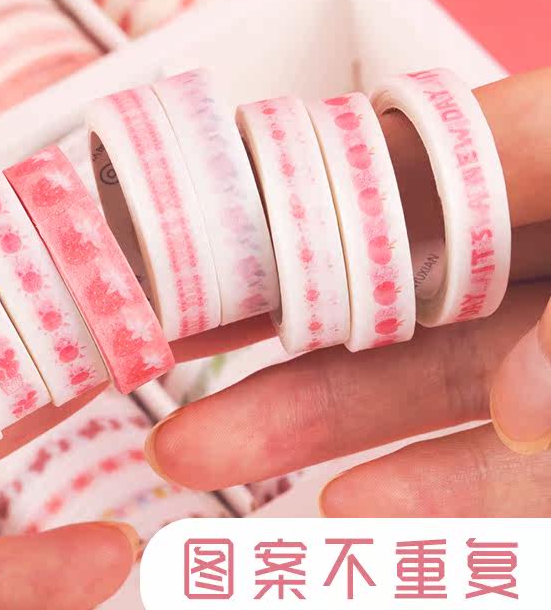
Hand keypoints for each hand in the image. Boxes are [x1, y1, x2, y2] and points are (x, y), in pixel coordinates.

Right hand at [146, 68, 550, 516]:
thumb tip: (516, 407)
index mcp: (548, 166)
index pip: (400, 157)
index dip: (294, 174)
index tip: (191, 201)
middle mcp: (536, 252)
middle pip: (370, 276)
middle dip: (257, 308)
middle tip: (154, 330)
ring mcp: (543, 355)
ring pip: (412, 380)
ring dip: (301, 418)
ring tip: (187, 447)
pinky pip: (501, 479)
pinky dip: (429, 495)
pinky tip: (345, 506)